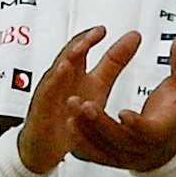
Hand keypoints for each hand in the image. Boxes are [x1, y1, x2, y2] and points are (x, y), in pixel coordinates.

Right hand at [18, 26, 112, 173]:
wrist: (47, 146)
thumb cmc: (71, 111)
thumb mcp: (98, 84)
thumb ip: (114, 61)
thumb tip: (134, 37)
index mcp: (73, 72)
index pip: (79, 49)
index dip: (90, 38)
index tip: (103, 30)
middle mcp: (59, 80)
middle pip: (67, 58)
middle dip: (79, 44)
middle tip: (95, 34)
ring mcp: (48, 96)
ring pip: (55, 75)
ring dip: (66, 61)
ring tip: (79, 49)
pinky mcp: (41, 114)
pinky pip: (46, 99)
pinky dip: (53, 88)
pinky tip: (62, 78)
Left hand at [66, 32, 175, 172]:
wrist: (166, 146)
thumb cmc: (173, 114)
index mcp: (160, 132)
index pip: (148, 132)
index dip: (135, 124)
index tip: (123, 112)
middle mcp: (139, 149)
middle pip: (117, 140)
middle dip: (98, 122)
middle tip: (84, 104)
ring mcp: (121, 156)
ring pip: (99, 147)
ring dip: (83, 127)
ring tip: (72, 106)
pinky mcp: (106, 159)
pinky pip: (89, 153)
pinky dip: (78, 138)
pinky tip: (70, 122)